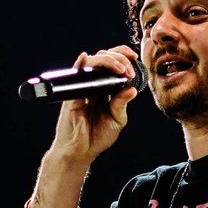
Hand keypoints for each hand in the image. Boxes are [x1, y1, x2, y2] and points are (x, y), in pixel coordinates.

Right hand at [48, 46, 141, 165]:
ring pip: (92, 63)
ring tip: (119, 69)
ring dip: (107, 60)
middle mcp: (95, 85)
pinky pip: (75, 75)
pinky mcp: (73, 94)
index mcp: (106, 90)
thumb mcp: (117, 120)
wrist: (80, 151)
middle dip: (119, 58)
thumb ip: (122, 104)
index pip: (114, 65)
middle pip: (104, 59)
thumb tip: (131, 88)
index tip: (134, 58)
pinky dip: (79, 64)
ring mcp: (83, 88)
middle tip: (128, 70)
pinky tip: (84, 58)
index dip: (123, 56)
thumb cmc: (97, 137)